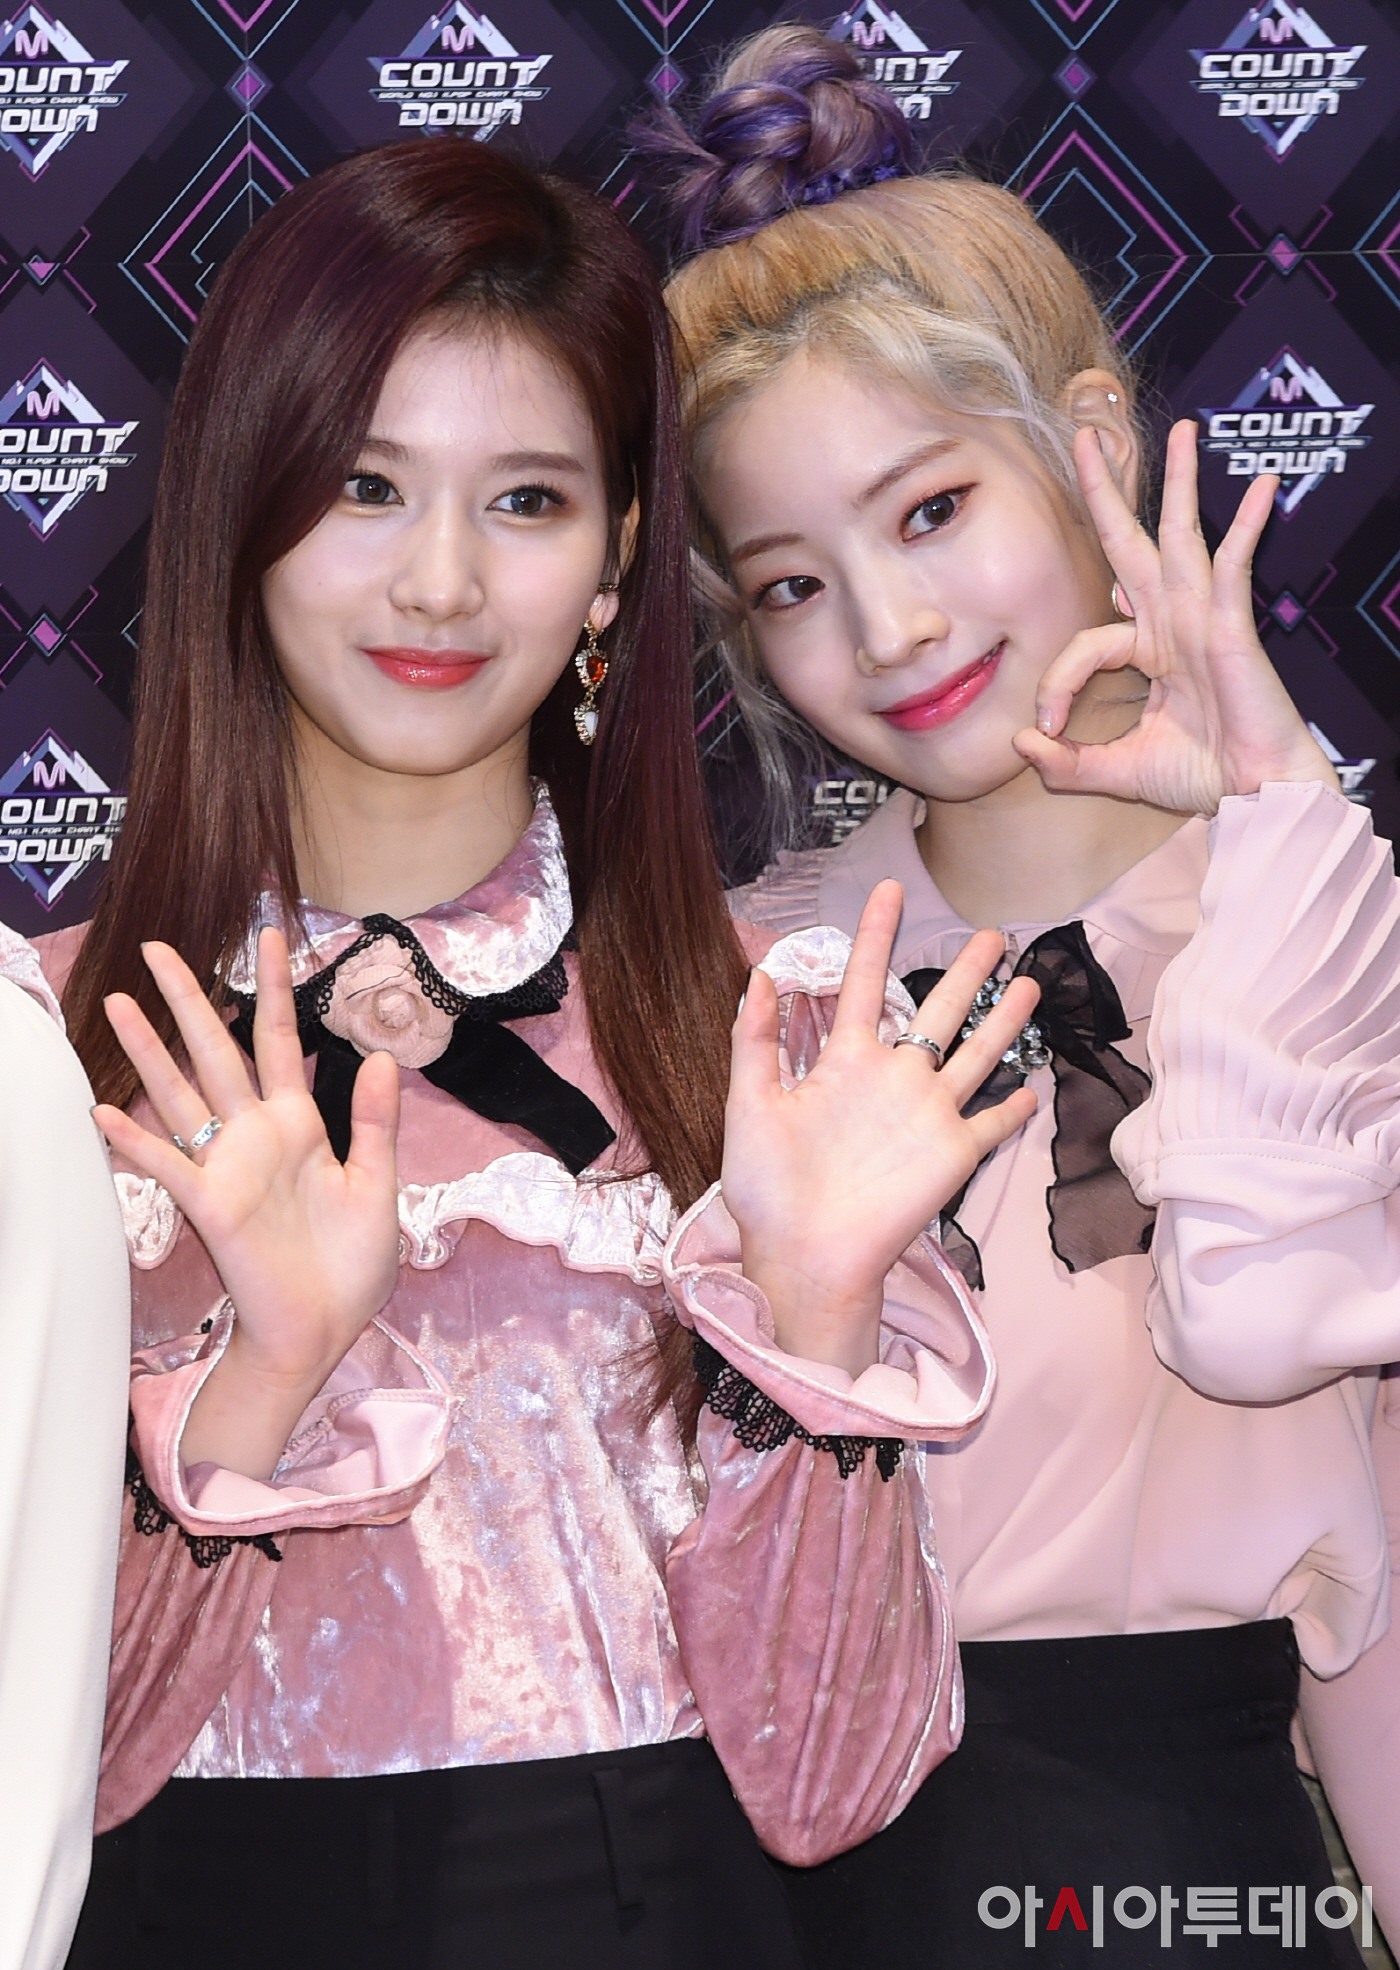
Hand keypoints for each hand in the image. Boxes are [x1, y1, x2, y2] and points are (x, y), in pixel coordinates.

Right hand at [96, 929, 400, 1478]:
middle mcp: (256, 1134)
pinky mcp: (210, 1206)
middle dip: (189, 998)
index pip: (279, 1039)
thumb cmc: (351, 1263)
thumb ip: (378, 1121)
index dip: (274, 989)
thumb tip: (382, 1057)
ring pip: (181, 1094)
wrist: (327, 1328)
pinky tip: (103, 1110)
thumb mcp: (379, 1183)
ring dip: (151, 1050)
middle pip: (216, 1050)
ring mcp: (228, 1166)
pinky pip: (167, 1165)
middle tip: (160, 947)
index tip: (269, 935)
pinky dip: (136, 1140)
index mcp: (300, 1123)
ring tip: (119, 1004)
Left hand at [721, 882, 1039, 1374]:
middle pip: (937, 1011)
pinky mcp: (951, 1156)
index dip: (877, 935)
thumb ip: (754, 1039)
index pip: (866, 983)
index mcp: (844, 1062)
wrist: (804, 1253)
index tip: (891, 889)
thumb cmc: (768, 1188)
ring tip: (1028, 983)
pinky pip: (990, 1125)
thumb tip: (760, 973)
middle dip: (965, 970)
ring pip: (975, 1055)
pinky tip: (1032, 1088)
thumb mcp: (748, 1104)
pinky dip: (1014, 1108)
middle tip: (992, 933)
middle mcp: (892, 1080)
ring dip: (1002, 1021)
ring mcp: (926, 1117)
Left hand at [1013, 421, 1337, 815]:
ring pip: (1183, 536)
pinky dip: (1247, 526)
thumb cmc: (1199, 777)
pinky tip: (1262, 487)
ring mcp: (1203, 618)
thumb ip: (1067, 762)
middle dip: (1106, 492)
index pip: (1083, 642)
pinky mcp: (1232, 625)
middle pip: (1131, 543)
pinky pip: (1235, 566)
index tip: (1048, 729)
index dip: (1056, 683)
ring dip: (1181, 482)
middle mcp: (1173, 622)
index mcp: (1149, 649)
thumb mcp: (1116, 769)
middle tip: (1084, 437)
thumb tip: (1021, 742)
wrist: (1251, 795)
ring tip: (1187, 430)